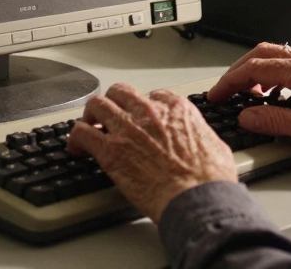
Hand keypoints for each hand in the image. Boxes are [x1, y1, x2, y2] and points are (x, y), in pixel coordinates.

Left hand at [66, 83, 237, 223]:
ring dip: (90, 115)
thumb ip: (201, 136)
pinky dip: (75, 138)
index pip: (153, 95)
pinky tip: (76, 148)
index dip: (144, 106)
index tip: (140, 117)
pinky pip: (82, 133)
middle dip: (113, 102)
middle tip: (109, 116)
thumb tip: (203, 143)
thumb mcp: (215, 146)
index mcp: (176, 109)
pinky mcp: (110, 150)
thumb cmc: (209, 179)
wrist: (196, 198)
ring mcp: (127, 129)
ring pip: (97, 105)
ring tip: (88, 126)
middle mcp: (149, 113)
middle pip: (120, 92)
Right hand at [209, 43, 290, 154]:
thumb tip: (248, 116)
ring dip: (256, 71)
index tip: (218, 93)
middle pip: (263, 54)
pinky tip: (274, 94)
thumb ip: (275, 121)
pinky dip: (273, 75)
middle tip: (225, 89)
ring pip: (277, 57)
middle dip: (239, 70)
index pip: (256, 67)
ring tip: (246, 93)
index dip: (231, 81)